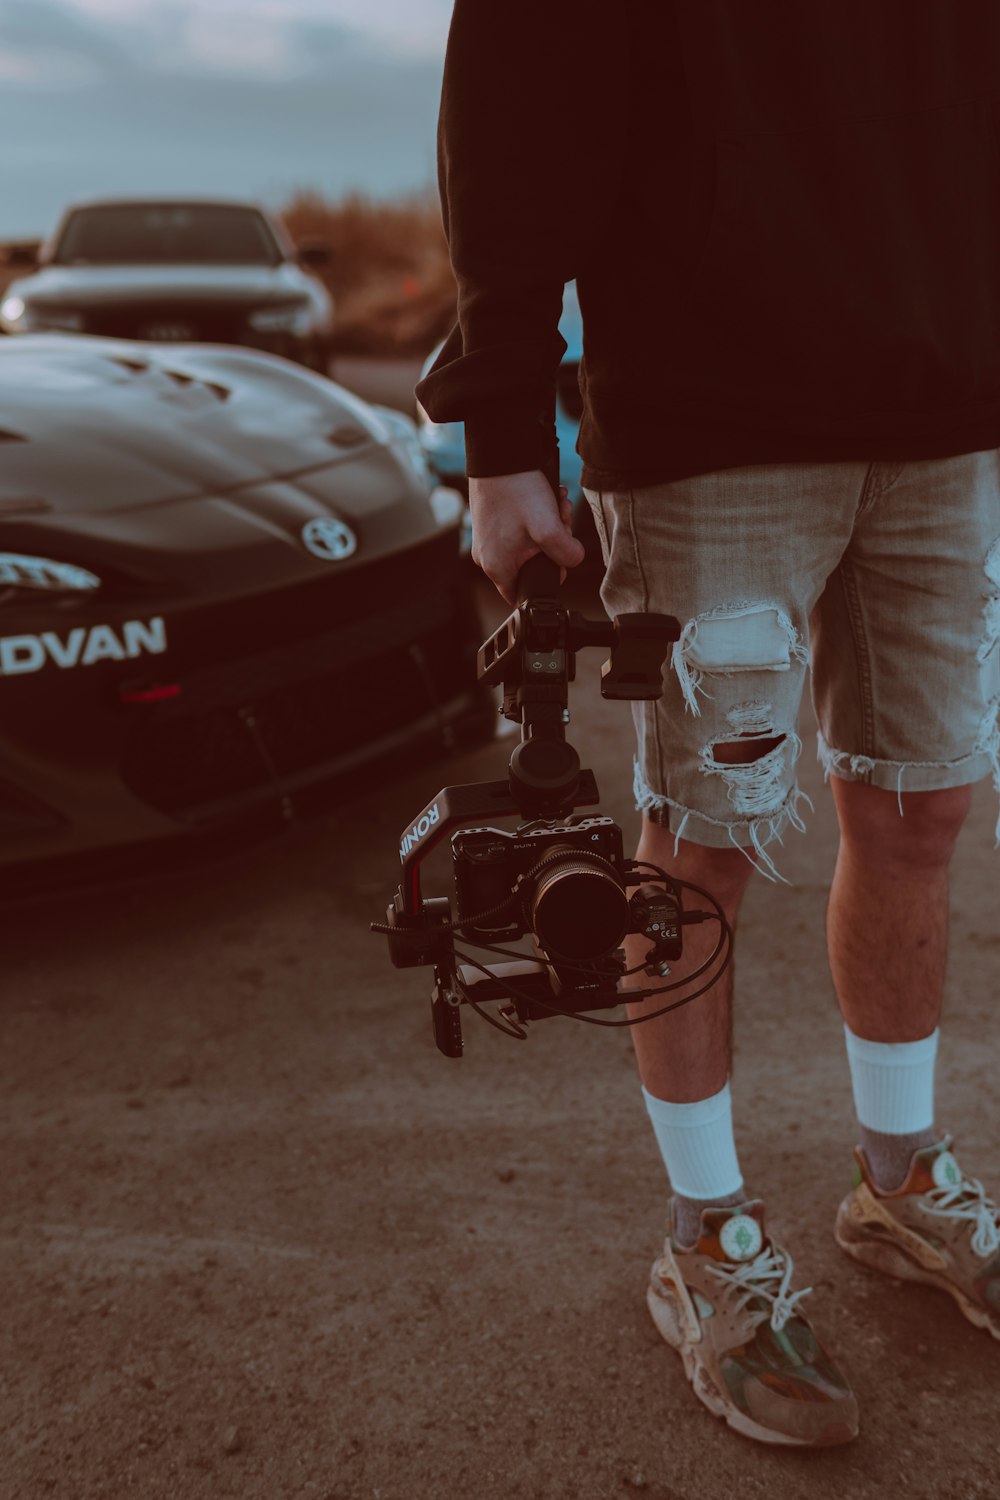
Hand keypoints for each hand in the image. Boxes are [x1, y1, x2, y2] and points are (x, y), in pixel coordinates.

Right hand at [468, 470, 585, 605]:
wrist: (500, 454)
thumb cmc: (517, 489)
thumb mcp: (549, 528)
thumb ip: (566, 555)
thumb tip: (573, 562)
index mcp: (497, 567)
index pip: (521, 596)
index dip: (547, 580)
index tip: (559, 559)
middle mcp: (487, 557)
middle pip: (530, 567)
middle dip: (553, 546)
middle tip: (562, 523)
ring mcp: (487, 540)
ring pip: (528, 546)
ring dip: (550, 528)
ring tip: (557, 506)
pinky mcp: (491, 523)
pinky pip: (519, 531)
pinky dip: (537, 518)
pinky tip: (547, 500)